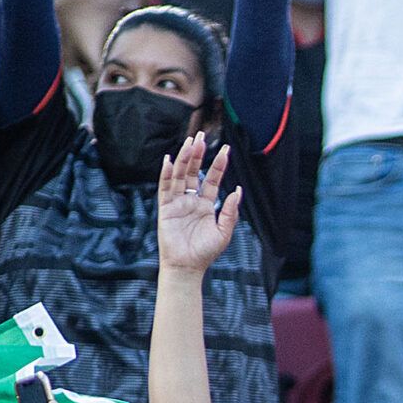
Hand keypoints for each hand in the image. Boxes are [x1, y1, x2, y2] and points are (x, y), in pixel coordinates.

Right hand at [156, 134, 239, 273]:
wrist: (188, 267)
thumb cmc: (206, 252)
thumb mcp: (224, 232)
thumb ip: (230, 211)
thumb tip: (237, 189)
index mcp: (206, 204)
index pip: (212, 179)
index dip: (219, 165)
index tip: (226, 150)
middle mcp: (191, 200)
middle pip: (194, 171)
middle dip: (198, 154)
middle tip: (201, 135)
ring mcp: (177, 203)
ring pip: (180, 175)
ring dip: (184, 158)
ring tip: (190, 142)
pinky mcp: (165, 208)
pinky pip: (166, 188)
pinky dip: (167, 174)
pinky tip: (170, 160)